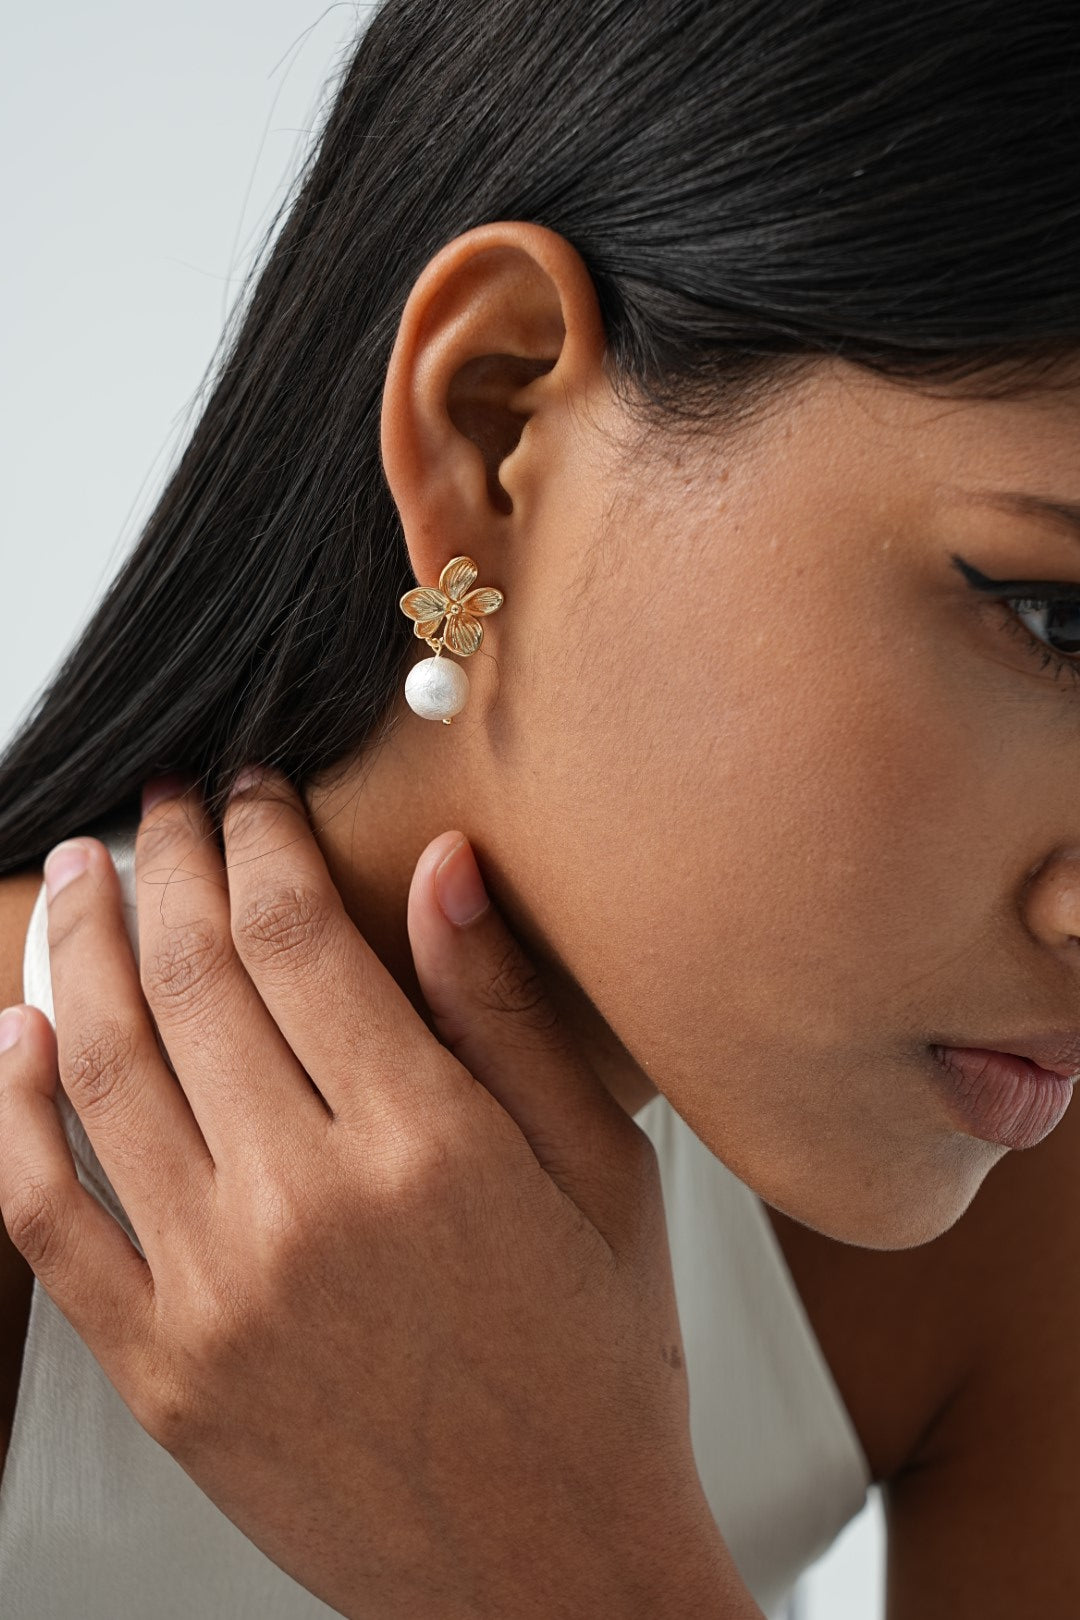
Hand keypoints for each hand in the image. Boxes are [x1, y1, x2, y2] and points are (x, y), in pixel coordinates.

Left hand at [0, 771, 757, 1619]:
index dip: (260, 837)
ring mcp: (213, 1294)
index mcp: (425, 1146)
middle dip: (164, 863)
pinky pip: (46, 1218)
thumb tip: (445, 870)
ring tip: (74, 879)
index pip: (297, 934)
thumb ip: (507, 1016)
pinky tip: (16, 1034)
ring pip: (101, 1070)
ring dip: (75, 950)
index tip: (248, 791)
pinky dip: (12, 1114)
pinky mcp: (160, 1370)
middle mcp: (303, 1207)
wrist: (549, 1576)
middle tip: (158, 808)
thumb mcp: (604, 1175)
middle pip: (192, 977)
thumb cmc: (598, 1372)